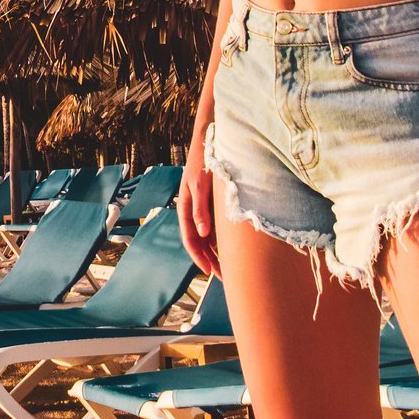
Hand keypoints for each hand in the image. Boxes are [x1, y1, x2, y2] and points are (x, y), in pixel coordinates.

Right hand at [178, 138, 218, 276]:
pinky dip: (223, 240)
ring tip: (230, 269)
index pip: (190, 239)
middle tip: (224, 277)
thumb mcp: (201, 185)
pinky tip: (233, 249)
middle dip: (210, 260)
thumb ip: (200, 208)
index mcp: (185, 207)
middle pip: (200, 242)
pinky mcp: (213, 204)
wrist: (212, 140)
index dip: (199, 257)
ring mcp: (203, 208)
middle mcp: (193, 210)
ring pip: (209, 237)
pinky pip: (217, 227)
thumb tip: (203, 234)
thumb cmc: (204, 160)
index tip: (210, 271)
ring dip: (217, 252)